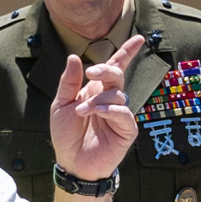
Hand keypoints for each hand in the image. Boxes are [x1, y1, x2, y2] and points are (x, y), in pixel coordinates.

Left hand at [48, 34, 144, 180]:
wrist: (72, 163)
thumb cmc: (67, 136)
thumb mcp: (61, 105)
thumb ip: (69, 82)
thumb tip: (74, 57)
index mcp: (96, 90)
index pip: (114, 67)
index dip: (127, 52)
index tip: (139, 38)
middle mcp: (110, 99)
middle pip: (116, 75)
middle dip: (106, 70)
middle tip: (90, 74)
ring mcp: (120, 114)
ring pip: (117, 94)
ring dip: (97, 100)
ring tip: (81, 112)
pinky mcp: (126, 130)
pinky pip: (124, 113)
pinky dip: (109, 110)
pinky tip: (97, 114)